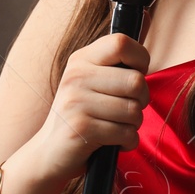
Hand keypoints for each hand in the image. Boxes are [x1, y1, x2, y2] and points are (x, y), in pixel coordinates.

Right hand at [28, 32, 151, 183]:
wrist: (48, 153)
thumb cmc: (81, 116)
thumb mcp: (91, 82)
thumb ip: (115, 65)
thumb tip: (146, 40)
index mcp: (81, 60)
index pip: (120, 43)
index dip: (140, 59)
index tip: (135, 76)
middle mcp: (76, 77)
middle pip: (136, 81)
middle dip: (142, 100)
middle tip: (127, 110)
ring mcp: (76, 102)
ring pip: (134, 111)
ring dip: (133, 125)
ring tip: (115, 127)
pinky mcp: (81, 129)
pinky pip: (126, 134)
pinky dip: (127, 142)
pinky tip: (112, 142)